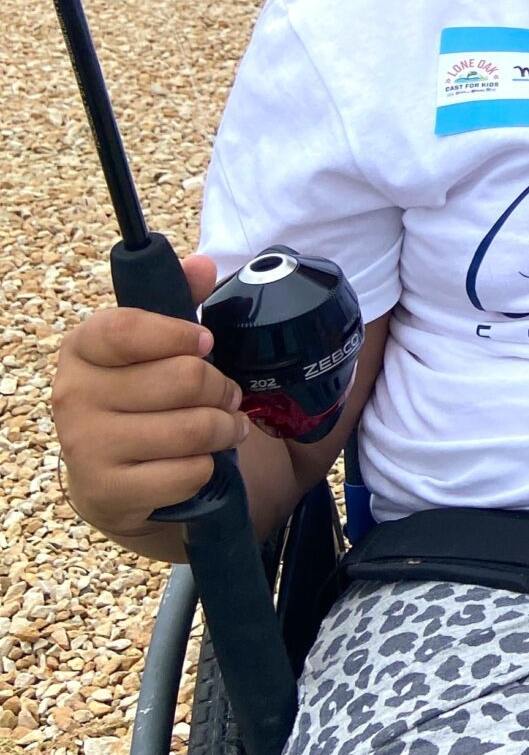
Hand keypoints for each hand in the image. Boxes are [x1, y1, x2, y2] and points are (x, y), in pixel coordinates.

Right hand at [52, 255, 251, 538]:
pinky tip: (198, 463)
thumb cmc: (144, 400)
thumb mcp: (159, 347)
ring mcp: (84, 445)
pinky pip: (188, 473)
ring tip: (227, 427)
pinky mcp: (107, 491)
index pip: (126, 328)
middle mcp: (73, 394)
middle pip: (183, 378)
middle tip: (228, 396)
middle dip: (223, 388)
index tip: (206, 342)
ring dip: (226, 429)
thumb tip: (202, 264)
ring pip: (193, 428)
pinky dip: (207, 468)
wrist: (116, 480)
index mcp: (83, 348)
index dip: (178, 334)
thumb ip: (181, 299)